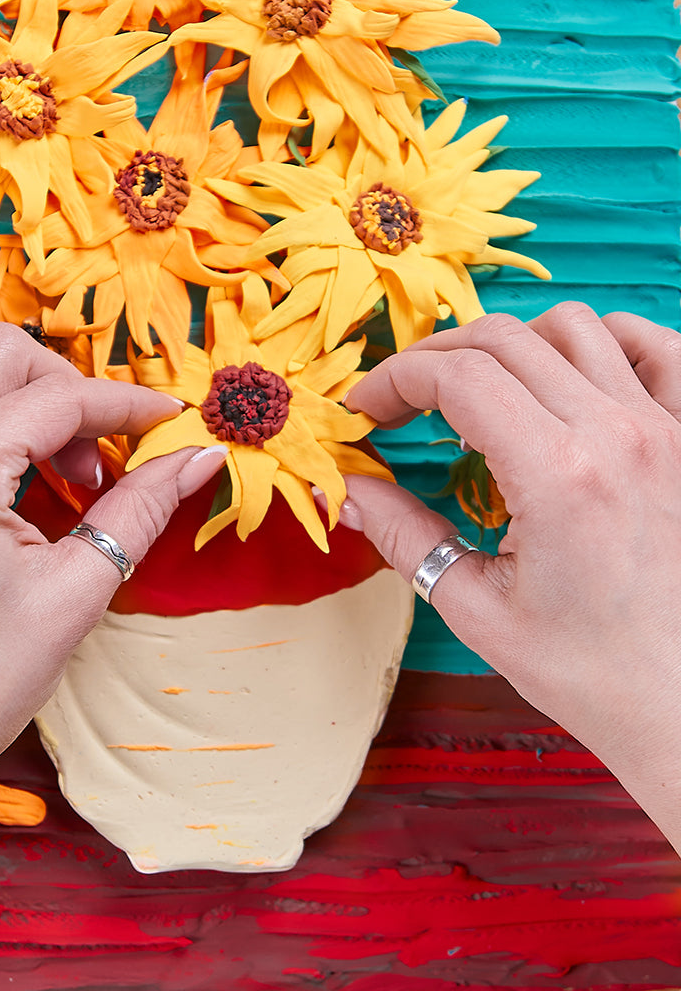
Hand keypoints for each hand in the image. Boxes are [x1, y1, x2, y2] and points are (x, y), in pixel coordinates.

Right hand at [342, 302, 680, 849]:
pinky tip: (567, 379)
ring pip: (573, 325)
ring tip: (479, 395)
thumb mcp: (474, 608)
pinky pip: (656, 345)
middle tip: (401, 405)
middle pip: (503, 339)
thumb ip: (402, 535)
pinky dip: (602, 341)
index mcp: (557, 475)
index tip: (365, 412)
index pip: (457, 376)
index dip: (393, 380)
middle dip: (432, 360)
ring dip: (509, 346)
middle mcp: (616, 434)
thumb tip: (348, 492)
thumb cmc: (587, 672)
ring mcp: (665, 428)